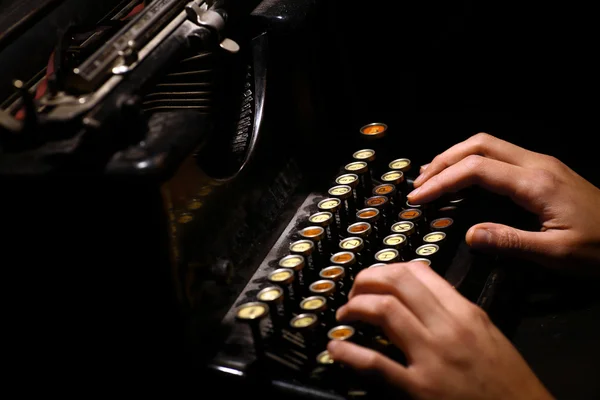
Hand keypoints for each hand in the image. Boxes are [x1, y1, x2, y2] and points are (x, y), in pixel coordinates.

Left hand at [327, 262, 553, 399]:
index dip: (388, 269)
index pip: (419, 272)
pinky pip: (377, 364)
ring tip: (344, 315)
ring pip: (384, 311)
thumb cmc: (508, 382)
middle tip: (353, 292)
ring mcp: (432, 357)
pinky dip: (350, 353)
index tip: (375, 278)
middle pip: (397, 283)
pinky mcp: (420, 389)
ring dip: (355, 307)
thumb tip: (422, 297)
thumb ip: (455, 313)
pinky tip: (336, 348)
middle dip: (366, 280)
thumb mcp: (488, 335)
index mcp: (465, 313)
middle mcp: (447, 328)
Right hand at [408, 132, 599, 273]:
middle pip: (479, 144)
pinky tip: (462, 178)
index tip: (419, 197)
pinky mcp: (543, 171)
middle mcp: (536, 165)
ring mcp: (541, 164)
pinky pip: (499, 155)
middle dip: (444, 160)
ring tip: (432, 177)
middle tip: (420, 183)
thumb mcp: (557, 253)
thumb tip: (470, 235)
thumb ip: (511, 243)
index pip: (476, 169)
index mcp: (536, 183)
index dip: (442, 181)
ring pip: (488, 145)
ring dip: (456, 157)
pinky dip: (472, 162)